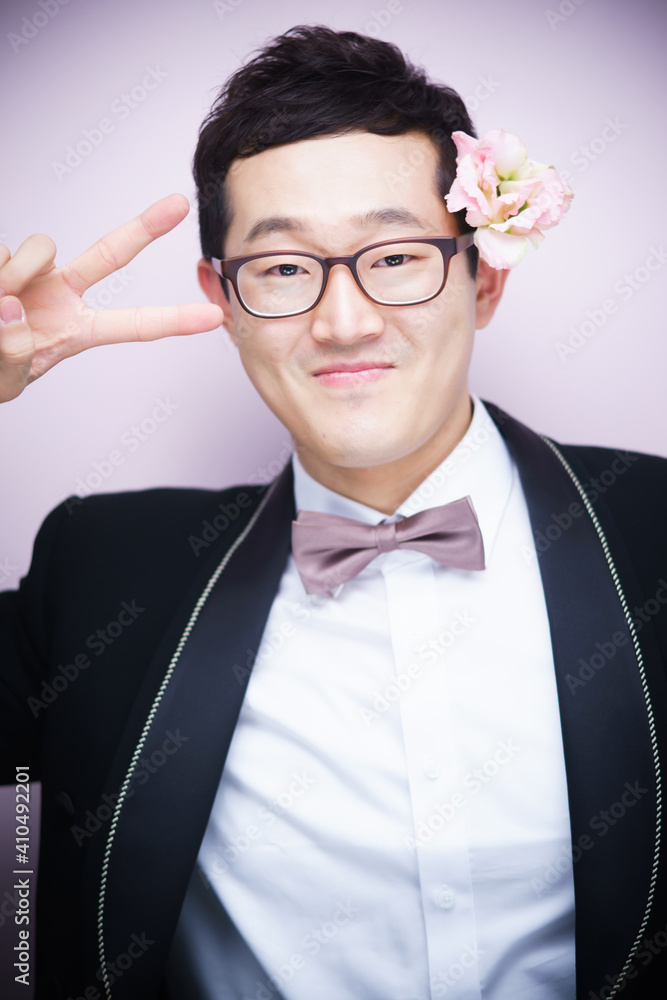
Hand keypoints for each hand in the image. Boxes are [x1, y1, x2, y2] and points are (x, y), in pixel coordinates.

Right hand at [0, 194, 222, 401]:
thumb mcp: (6, 381)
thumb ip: (14, 356)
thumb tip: (12, 309)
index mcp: (77, 330)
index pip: (133, 326)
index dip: (173, 321)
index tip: (212, 317)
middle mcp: (62, 294)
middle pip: (111, 254)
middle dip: (146, 227)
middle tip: (180, 203)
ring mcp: (33, 271)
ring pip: (42, 247)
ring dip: (17, 274)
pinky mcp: (3, 254)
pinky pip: (3, 248)